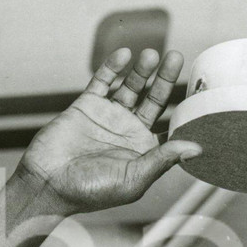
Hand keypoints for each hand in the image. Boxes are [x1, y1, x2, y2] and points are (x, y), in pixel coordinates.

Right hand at [14, 47, 200, 213]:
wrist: (47, 184)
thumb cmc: (91, 192)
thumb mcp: (133, 179)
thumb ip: (163, 160)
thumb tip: (196, 148)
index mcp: (144, 150)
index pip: (170, 124)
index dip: (183, 108)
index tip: (199, 91)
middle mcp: (128, 130)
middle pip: (154, 98)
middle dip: (165, 79)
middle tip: (176, 57)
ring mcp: (108, 116)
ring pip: (130, 87)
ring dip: (142, 71)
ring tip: (153, 55)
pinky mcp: (87, 105)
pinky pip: (103, 81)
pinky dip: (113, 68)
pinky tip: (125, 55)